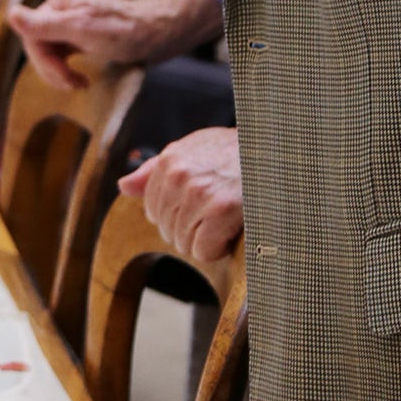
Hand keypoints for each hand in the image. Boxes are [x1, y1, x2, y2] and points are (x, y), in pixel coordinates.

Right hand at [12, 0, 179, 89]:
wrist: (159, 36)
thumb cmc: (124, 31)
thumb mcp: (81, 29)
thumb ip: (44, 25)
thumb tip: (10, 13)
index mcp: (59, 1)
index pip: (32, 36)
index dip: (44, 61)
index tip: (65, 78)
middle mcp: (62, 9)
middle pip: (39, 46)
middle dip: (53, 70)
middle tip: (74, 85)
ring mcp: (72, 24)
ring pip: (50, 54)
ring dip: (61, 74)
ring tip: (79, 85)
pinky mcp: (83, 37)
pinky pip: (63, 57)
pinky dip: (69, 71)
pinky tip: (81, 79)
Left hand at [119, 127, 242, 263]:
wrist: (276, 153)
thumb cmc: (237, 153)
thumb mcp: (195, 149)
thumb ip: (155, 170)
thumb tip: (124, 187)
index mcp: (169, 161)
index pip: (152, 210)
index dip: (178, 215)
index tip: (201, 206)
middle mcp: (179, 176)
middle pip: (167, 230)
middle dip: (191, 229)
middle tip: (217, 212)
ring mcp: (199, 193)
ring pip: (184, 243)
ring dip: (206, 240)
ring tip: (226, 219)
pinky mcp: (221, 210)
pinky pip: (203, 251)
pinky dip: (218, 250)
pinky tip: (232, 231)